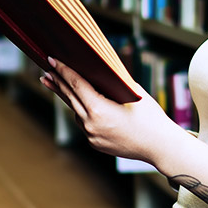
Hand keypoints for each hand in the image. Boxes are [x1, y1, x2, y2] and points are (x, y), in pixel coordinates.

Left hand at [41, 58, 182, 165]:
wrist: (160, 147)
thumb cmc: (151, 118)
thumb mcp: (133, 93)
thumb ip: (114, 81)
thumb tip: (100, 69)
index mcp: (99, 110)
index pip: (76, 85)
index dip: (63, 70)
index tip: (52, 60)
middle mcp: (90, 125)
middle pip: (69, 98)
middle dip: (57, 82)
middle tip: (46, 70)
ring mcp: (91, 136)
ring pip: (75, 111)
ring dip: (67, 97)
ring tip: (56, 84)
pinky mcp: (95, 143)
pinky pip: (84, 123)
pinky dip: (80, 111)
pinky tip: (78, 103)